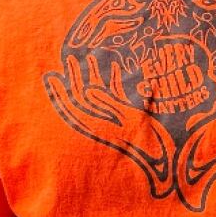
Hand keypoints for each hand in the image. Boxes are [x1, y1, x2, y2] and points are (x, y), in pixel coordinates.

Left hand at [45, 53, 175, 197]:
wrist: (164, 159)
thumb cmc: (145, 142)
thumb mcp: (125, 119)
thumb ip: (107, 104)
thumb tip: (87, 90)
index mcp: (97, 125)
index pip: (71, 106)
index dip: (59, 92)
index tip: (51, 75)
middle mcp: (103, 122)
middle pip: (83, 97)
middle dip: (76, 78)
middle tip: (69, 58)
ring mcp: (115, 119)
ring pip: (100, 95)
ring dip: (96, 76)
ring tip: (91, 57)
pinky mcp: (128, 117)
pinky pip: (117, 97)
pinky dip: (115, 82)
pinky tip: (117, 67)